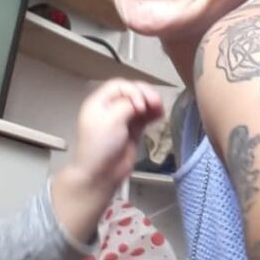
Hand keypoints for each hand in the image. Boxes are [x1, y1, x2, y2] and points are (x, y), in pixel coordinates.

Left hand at [73, 78, 163, 192]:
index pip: (120, 86)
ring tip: (160, 109)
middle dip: (145, 95)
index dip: (133, 90)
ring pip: (140, 103)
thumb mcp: (111, 120)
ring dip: (151, 103)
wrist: (100, 174)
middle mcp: (110, 108)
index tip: (140, 104)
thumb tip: (140, 102)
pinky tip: (160, 114)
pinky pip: (145, 116)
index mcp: (99, 102)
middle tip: (156, 102)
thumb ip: (126, 105)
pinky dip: (153, 113)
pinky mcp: (133, 130)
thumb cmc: (100, 146)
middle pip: (131, 92)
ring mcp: (122, 119)